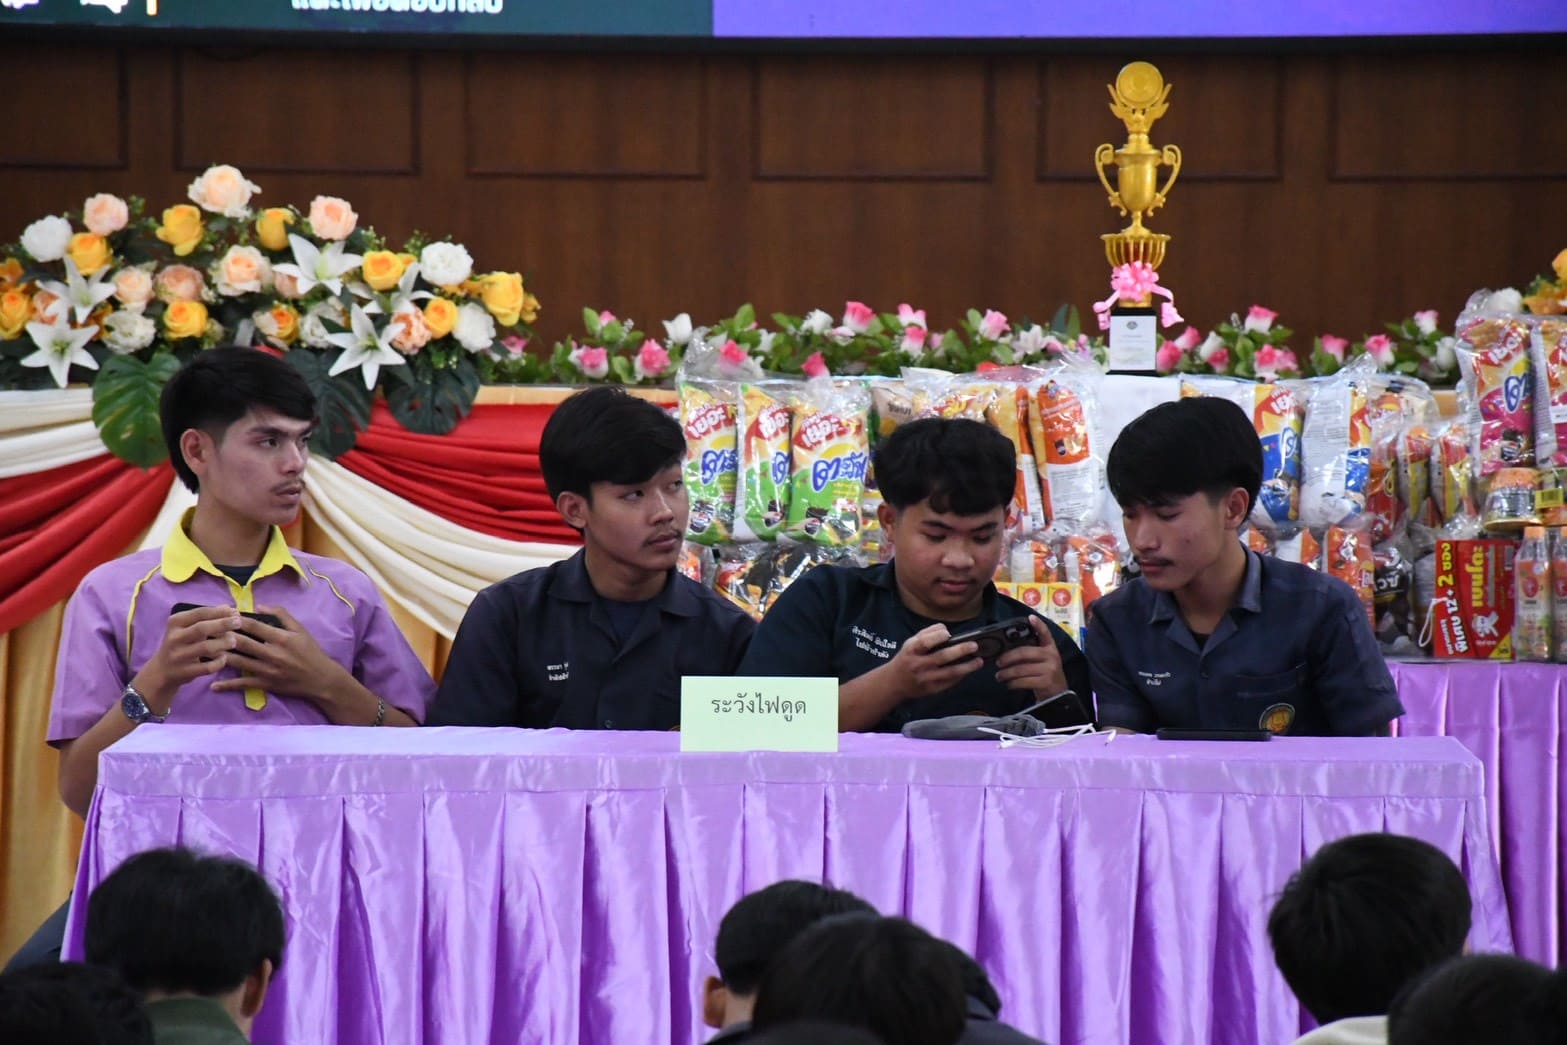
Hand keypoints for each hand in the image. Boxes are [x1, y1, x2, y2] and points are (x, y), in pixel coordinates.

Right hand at [132, 605, 244, 711]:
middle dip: (223, 624)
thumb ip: (206, 618)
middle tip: (238, 623)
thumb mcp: (187, 628)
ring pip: (205, 648)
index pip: (199, 613)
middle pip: (202, 628)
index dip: (219, 612)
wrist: (162, 670)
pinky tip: (224, 658)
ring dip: (223, 643)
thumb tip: (230, 608)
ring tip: (233, 641)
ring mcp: (178, 656)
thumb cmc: (181, 644)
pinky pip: (207, 667)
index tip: (235, 611)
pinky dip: (219, 662)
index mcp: (175, 623)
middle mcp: (174, 638)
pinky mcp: (184, 672)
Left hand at [212, 605, 348, 704]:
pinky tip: (213, 684)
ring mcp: (267, 670)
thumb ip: (281, 615)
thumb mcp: (300, 629)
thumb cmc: (310, 651)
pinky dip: (227, 685)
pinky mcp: (266, 684)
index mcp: (281, 638)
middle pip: (242, 642)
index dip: (237, 619)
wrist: (320, 679)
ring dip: (220, 656)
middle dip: (223, 635)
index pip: (254, 626)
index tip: (223, 613)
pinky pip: (243, 684)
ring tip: (203, 651)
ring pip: (238, 662)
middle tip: (206, 630)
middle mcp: (272, 654)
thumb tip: (259, 606)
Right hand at [888, 623, 985, 697]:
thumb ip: (927, 633)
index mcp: (911, 651)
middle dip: (960, 650)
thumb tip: (945, 629)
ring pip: (950, 672)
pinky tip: (969, 670)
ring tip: (979, 661)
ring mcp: (926, 679)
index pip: (924, 643)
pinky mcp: (932, 690)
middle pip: (942, 657)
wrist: (895, 683)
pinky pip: (950, 682)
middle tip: (974, 646)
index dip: (937, 637)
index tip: (948, 634)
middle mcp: (918, 665)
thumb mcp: (910, 642)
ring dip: (967, 667)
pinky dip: (961, 676)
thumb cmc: (906, 658)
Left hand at [994, 617, 1066, 699]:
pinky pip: (1023, 681)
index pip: (1045, 633)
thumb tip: (1006, 652)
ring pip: (1021, 669)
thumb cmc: (1045, 674)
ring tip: (999, 676)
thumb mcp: (1042, 661)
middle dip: (1007, 658)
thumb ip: (1030, 653)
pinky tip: (1009, 684)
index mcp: (1050, 648)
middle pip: (1024, 652)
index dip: (1038, 625)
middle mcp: (1052, 656)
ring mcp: (1050, 669)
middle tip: (998, 662)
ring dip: (1006, 673)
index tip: (1030, 617)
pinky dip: (1013, 683)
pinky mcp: (1046, 681)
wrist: (1058, 693)